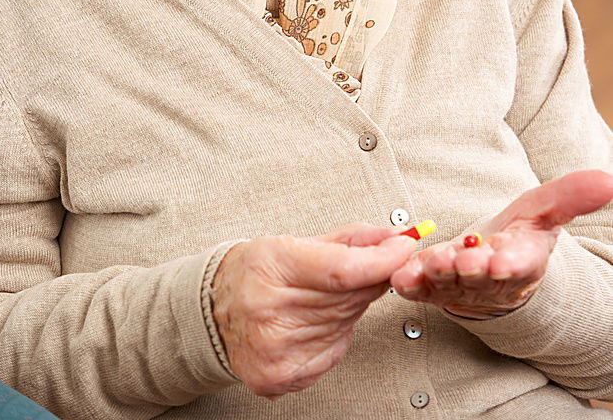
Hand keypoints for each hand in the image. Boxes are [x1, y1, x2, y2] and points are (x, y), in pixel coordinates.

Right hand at [209, 222, 418, 399]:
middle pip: (347, 298)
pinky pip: (334, 351)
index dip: (381, 261)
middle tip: (369, 266)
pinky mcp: (279, 376)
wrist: (212, 311)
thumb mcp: (293, 241)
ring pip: (345, 323)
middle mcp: (268, 311)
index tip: (403, 249)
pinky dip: (335, 334)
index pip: (342, 270)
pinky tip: (314, 320)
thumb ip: (350, 240)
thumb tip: (395, 238)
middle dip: (369, 279)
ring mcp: (274, 348)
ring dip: (350, 307)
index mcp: (270, 267)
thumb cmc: (253, 272)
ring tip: (324, 294)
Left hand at [390, 169, 612, 319]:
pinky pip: (421, 290)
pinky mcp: (433, 289)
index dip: (509, 262)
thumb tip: (609, 180)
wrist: (492, 263)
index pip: (519, 265)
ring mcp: (461, 288)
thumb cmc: (519, 235)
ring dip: (438, 275)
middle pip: (481, 278)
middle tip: (462, 259)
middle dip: (470, 268)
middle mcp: (490, 281)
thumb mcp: (544, 210)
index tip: (500, 258)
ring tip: (431, 262)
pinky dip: (410, 284)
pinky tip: (401, 276)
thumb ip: (571, 196)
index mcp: (521, 262)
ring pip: (449, 285)